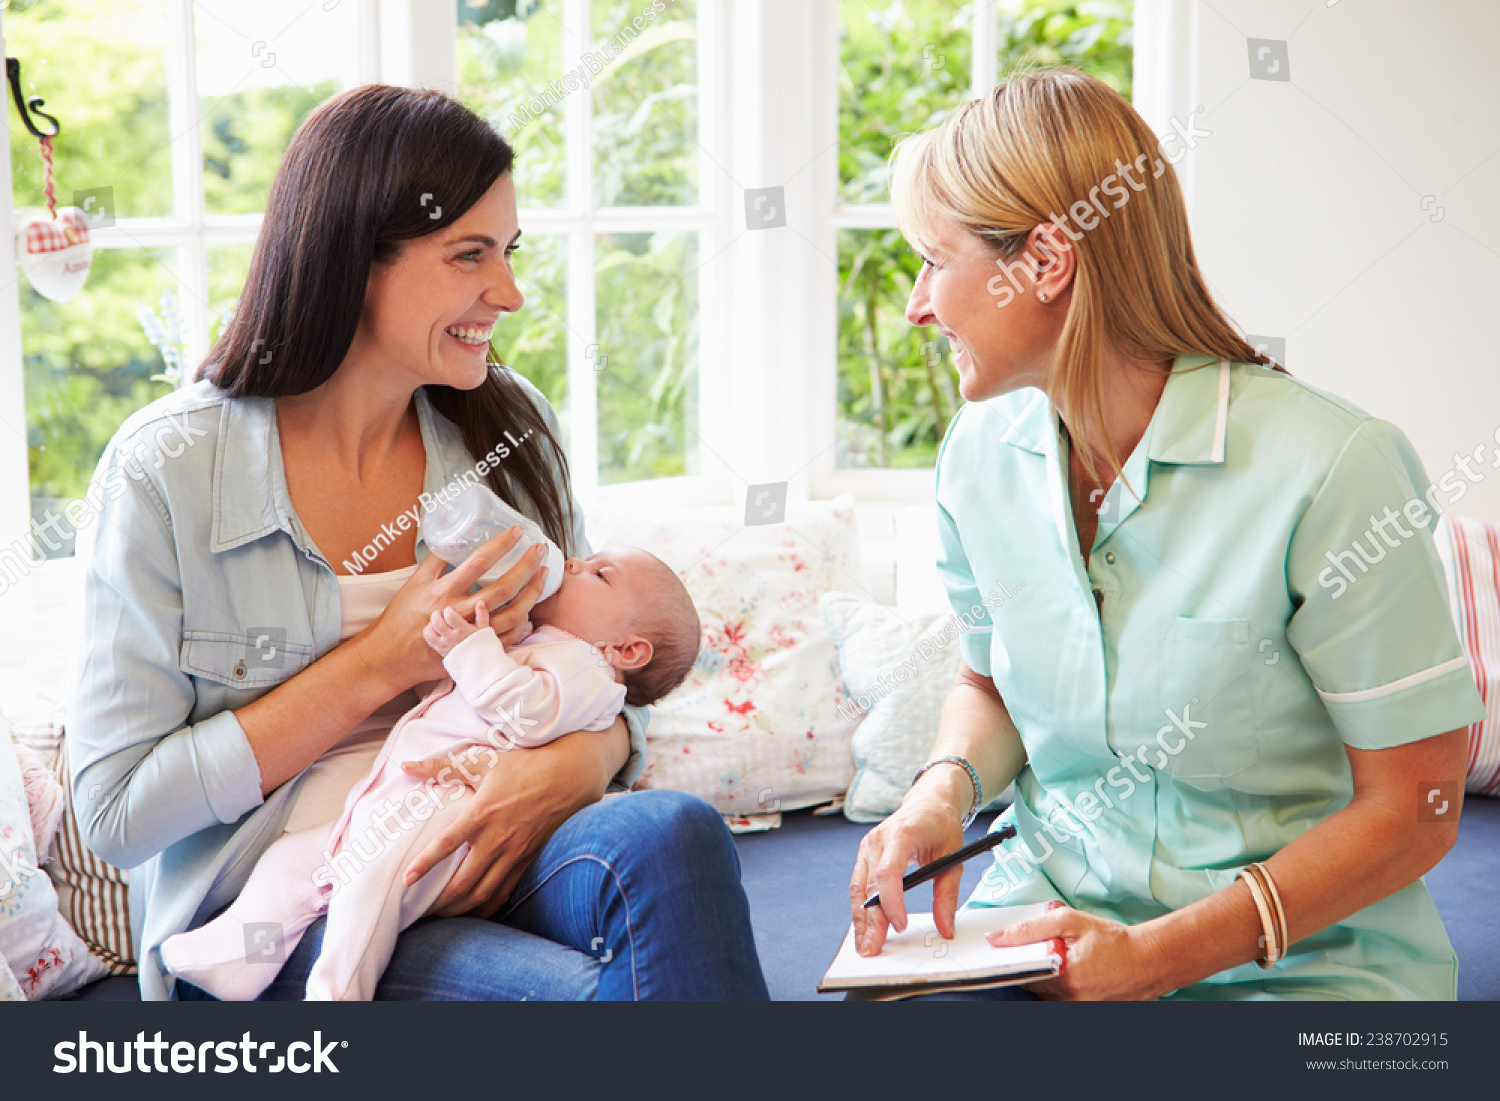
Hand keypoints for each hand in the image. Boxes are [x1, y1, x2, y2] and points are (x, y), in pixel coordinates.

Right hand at [352, 526, 549, 691]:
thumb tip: (455, 535)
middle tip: (540, 549)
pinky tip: (529, 606)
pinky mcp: (474, 649)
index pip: (478, 561)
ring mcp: (470, 633)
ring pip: (513, 614)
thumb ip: (437, 559)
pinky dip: (523, 621)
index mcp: (443, 591)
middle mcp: (459, 612)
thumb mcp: (415, 582)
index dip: (501, 544)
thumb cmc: (401, 616)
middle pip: (504, 588)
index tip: (518, 531)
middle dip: (526, 566)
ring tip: (541, 575)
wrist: (391, 656)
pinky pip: (508, 637)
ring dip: (532, 593)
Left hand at [397, 719, 621, 916]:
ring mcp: (515, 852)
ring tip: (439, 915)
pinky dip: (487, 907)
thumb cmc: (525, 765)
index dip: (425, 864)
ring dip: (459, 908)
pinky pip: (505, 892)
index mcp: (482, 813)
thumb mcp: (483, 761)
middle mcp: (498, 838)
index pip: (447, 844)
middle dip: (438, 900)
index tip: (406, 879)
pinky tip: (472, 912)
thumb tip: (406, 765)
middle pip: (463, 881)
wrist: (569, 775)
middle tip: (418, 909)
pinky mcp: (528, 860)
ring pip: (483, 892)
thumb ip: (442, 767)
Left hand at [423, 600, 489, 657]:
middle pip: (437, 622)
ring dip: (431, 624)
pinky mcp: (440, 650)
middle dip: (437, 614)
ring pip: (430, 632)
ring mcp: (444, 645)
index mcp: (463, 630)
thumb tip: (480, 602)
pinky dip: (429, 633)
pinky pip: (429, 640)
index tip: (451, 610)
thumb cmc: (482, 645)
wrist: (479, 664)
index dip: (448, 610)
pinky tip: (435, 630)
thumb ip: (482, 615)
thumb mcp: (485, 629)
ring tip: (437, 622)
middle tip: (441, 613)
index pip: (449, 616)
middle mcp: (452, 637)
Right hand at [849, 792, 965, 956]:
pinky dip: (861, 907)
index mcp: (902, 834)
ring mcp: (868, 846)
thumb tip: (945, 928)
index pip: (888, 872)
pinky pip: (859, 883)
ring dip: (860, 918)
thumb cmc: (941, 825)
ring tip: (864, 944)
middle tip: (872, 948)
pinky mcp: (865, 853)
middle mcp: (878, 839)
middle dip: (870, 921)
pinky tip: (865, 926)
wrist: (928, 802)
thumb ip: (947, 895)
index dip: (891, 902)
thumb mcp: (953, 858)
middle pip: (868, 885)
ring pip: (858, 887)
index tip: (900, 926)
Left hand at [987, 901, 1163, 999]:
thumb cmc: (1112, 940)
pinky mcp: (1084, 1011)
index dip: (1014, 959)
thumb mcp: (1070, 921)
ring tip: (1061, 960)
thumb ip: (1031, 928)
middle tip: (1043, 950)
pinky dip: (1058, 987)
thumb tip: (997, 937)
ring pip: (1043, 994)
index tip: (1010, 949)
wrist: (1148, 961)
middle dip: (1031, 966)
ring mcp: (1077, 1008)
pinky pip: (1058, 1000)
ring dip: (1044, 978)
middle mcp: (1069, 998)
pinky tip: (1069, 972)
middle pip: (1031, 984)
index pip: (1021, 972)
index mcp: (1063, 976)